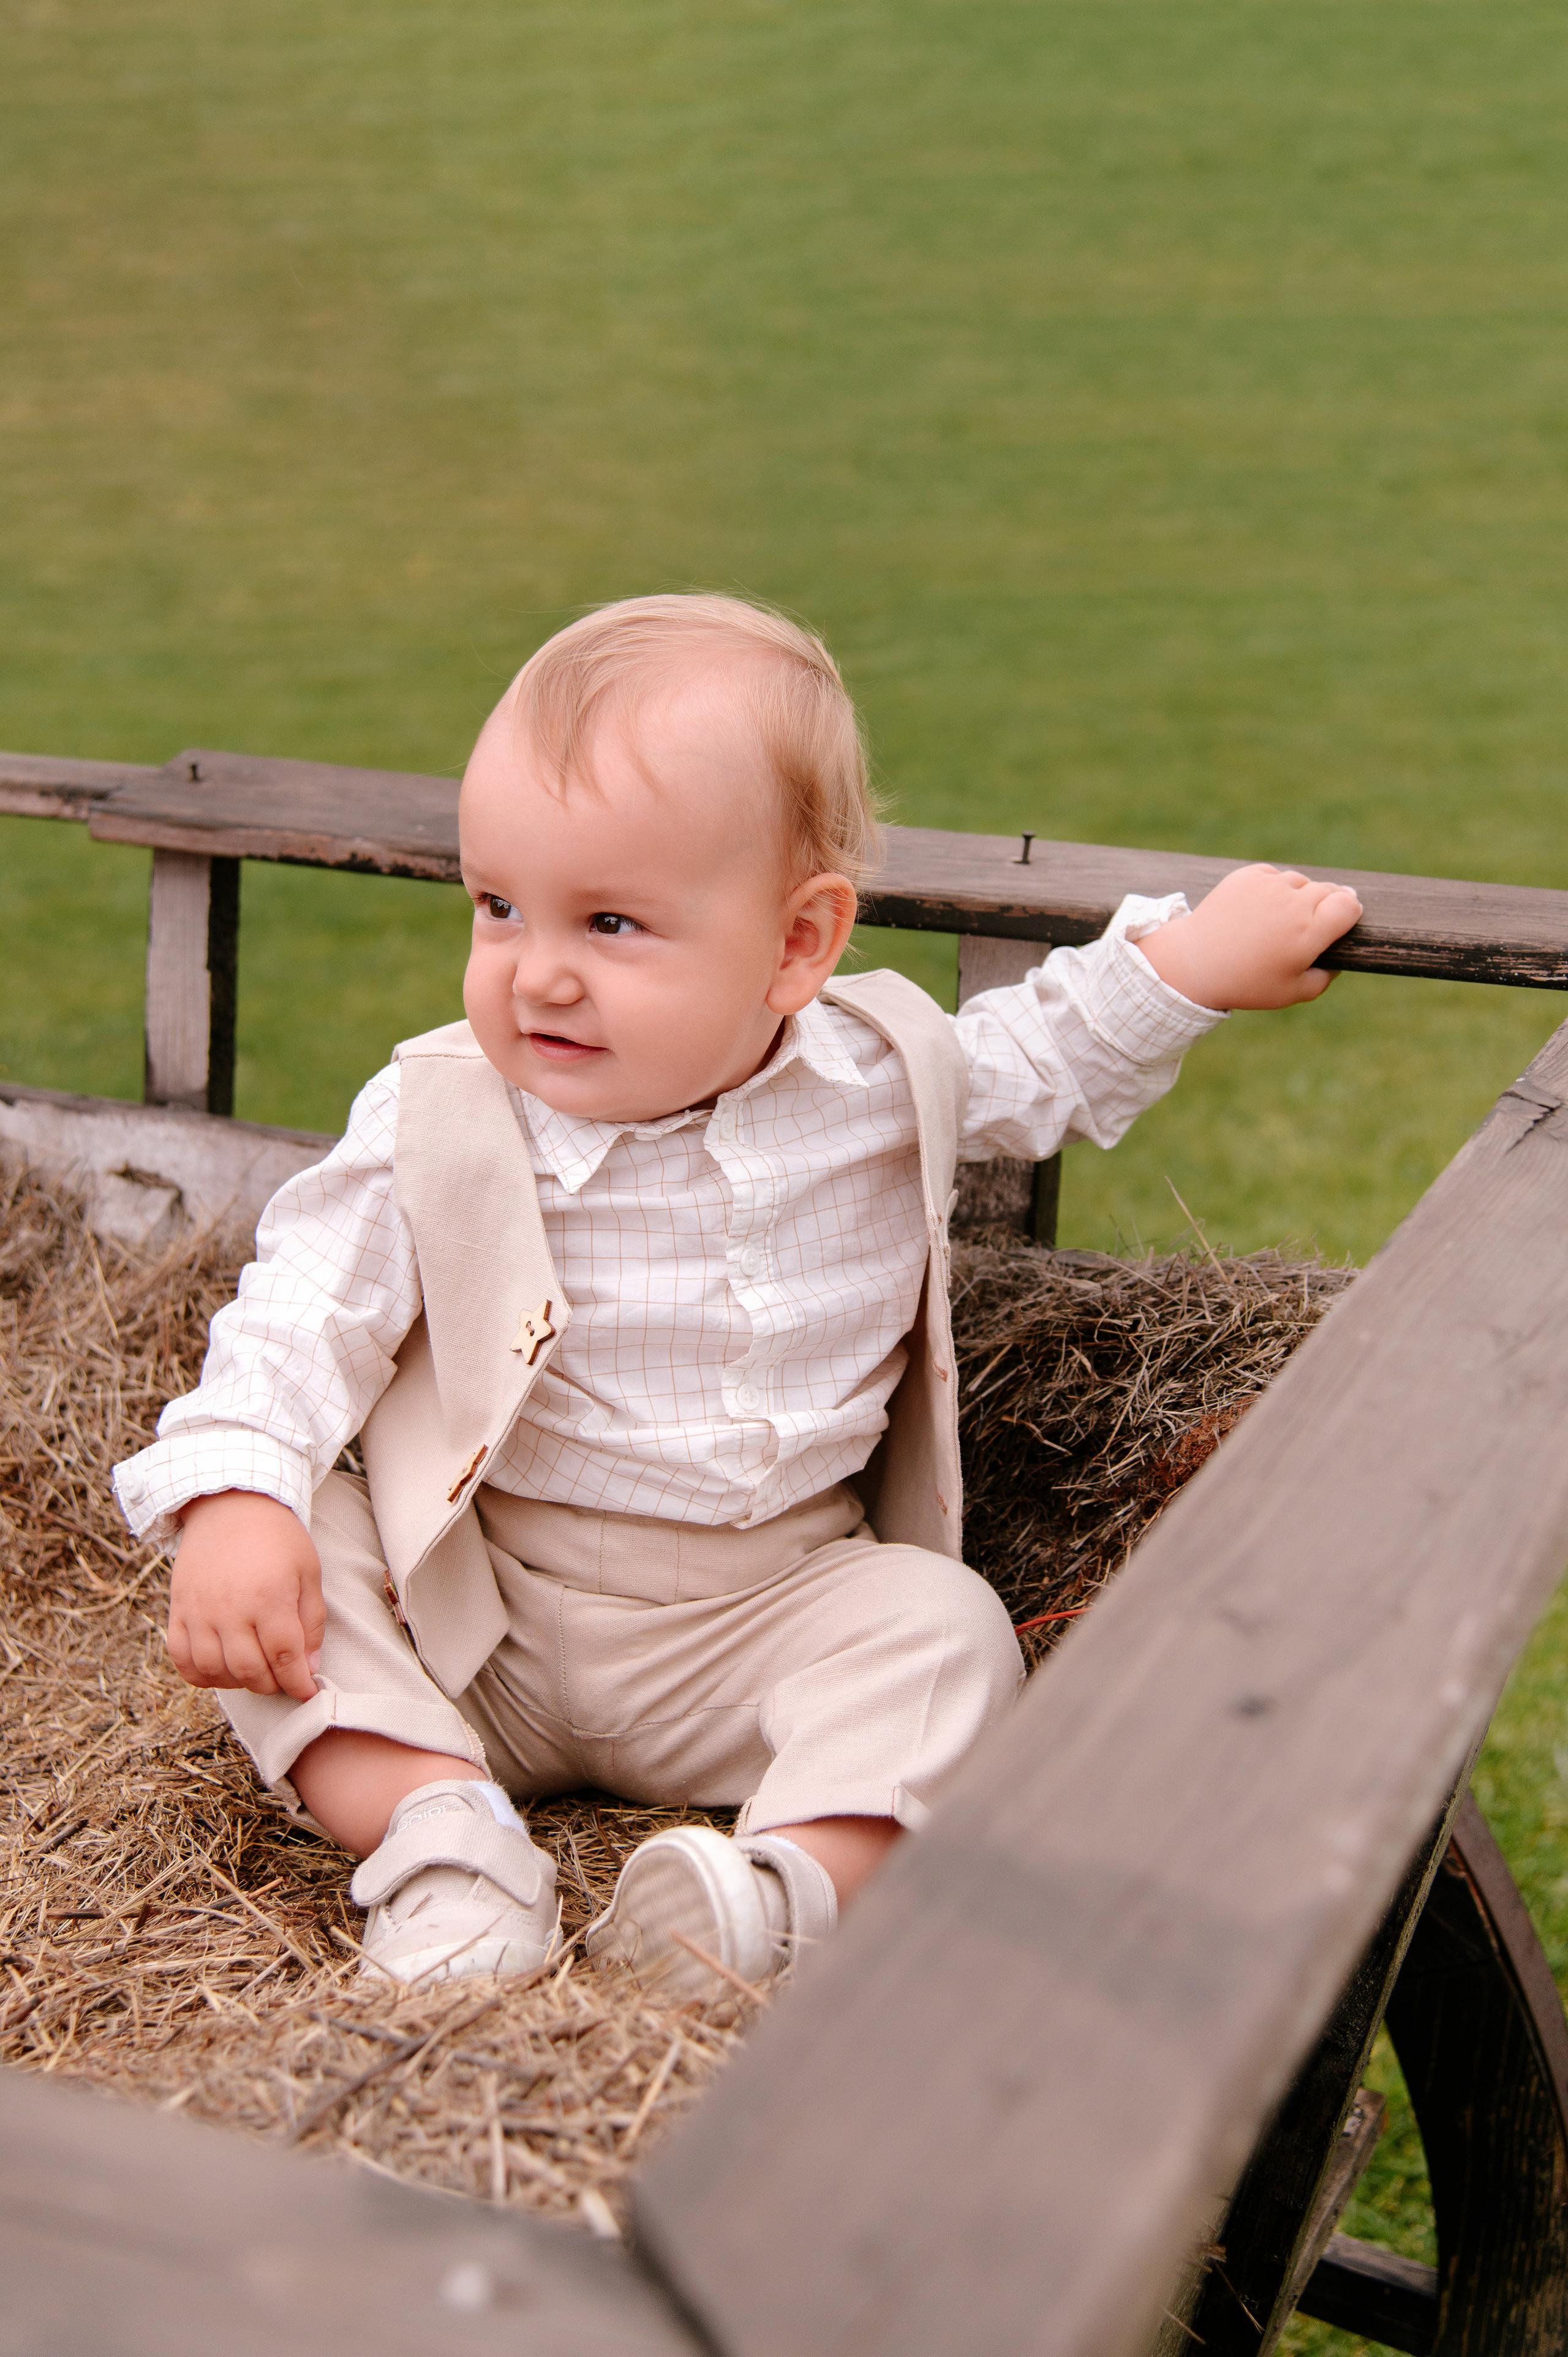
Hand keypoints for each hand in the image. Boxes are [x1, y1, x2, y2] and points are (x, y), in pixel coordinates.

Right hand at [167, 1490, 324, 1700]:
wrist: (231, 1504)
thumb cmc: (277, 1538)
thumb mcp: (308, 1572)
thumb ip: (311, 1622)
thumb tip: (309, 1668)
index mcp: (269, 1596)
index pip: (284, 1657)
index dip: (298, 1682)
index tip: (306, 1691)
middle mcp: (231, 1607)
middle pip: (248, 1670)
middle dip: (271, 1684)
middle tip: (282, 1678)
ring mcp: (199, 1610)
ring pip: (213, 1669)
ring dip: (237, 1682)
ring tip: (254, 1672)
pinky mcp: (179, 1608)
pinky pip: (180, 1658)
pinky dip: (200, 1674)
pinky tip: (220, 1669)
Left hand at [1135, 864, 1362, 1011]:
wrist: (1194, 963)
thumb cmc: (1246, 983)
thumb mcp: (1292, 993)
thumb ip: (1325, 977)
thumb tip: (1340, 958)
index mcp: (1309, 933)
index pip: (1349, 905)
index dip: (1350, 912)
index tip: (1341, 921)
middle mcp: (1293, 903)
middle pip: (1329, 890)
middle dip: (1327, 905)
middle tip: (1311, 924)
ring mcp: (1270, 885)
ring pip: (1300, 881)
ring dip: (1299, 896)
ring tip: (1281, 920)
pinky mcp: (1249, 875)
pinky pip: (1274, 876)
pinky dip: (1273, 888)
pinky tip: (1260, 910)